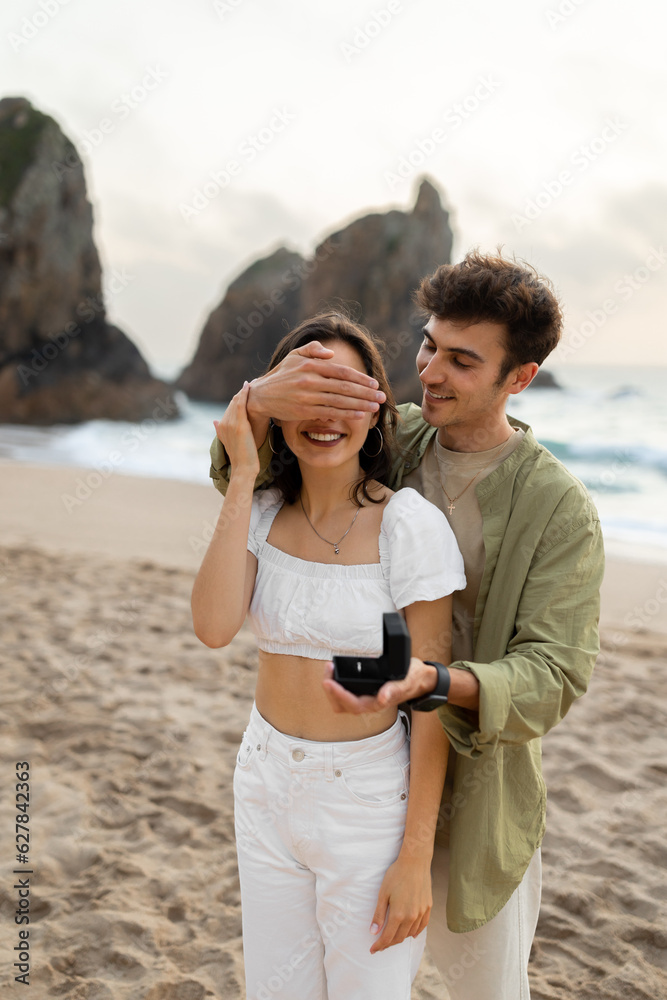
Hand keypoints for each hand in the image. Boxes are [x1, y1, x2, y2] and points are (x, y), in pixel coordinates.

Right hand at [213, 383, 259, 478]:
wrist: (243, 469)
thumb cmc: (241, 459)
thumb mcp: (230, 443)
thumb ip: (221, 431)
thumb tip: (214, 421)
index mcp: (221, 427)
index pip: (229, 408)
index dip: (237, 398)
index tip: (246, 390)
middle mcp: (224, 423)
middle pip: (233, 403)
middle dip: (242, 393)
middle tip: (254, 383)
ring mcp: (231, 423)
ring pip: (237, 401)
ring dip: (244, 391)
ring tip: (254, 382)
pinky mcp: (239, 424)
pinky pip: (241, 404)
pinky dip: (244, 394)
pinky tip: (249, 385)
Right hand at [246, 341, 385, 424]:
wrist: (262, 396)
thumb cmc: (282, 375)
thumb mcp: (294, 355)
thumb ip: (312, 350)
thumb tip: (331, 353)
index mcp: (311, 365)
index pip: (341, 371)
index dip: (360, 378)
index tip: (374, 383)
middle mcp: (310, 379)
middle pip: (345, 387)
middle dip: (366, 393)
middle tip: (382, 397)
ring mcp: (308, 396)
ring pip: (340, 401)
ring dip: (361, 404)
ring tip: (375, 407)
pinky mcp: (305, 410)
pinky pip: (330, 413)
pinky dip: (346, 414)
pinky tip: (359, 415)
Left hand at [322, 658, 437, 714]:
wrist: (419, 679)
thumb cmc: (412, 679)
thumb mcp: (406, 680)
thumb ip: (395, 689)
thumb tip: (383, 698)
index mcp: (378, 703)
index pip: (353, 704)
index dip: (339, 694)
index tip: (329, 682)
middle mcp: (369, 704)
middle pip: (342, 706)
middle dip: (330, 690)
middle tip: (328, 669)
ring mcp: (365, 699)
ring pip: (341, 702)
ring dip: (332, 688)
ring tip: (330, 668)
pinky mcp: (363, 692)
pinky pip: (345, 693)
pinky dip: (337, 683)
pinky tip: (336, 671)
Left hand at [370, 856, 431, 952]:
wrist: (415, 862)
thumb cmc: (396, 875)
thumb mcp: (383, 893)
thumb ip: (379, 914)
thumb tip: (373, 932)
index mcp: (399, 914)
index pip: (387, 937)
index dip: (379, 945)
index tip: (372, 950)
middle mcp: (411, 917)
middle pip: (399, 938)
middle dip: (388, 944)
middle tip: (380, 945)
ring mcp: (421, 912)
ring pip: (410, 933)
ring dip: (401, 938)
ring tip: (392, 938)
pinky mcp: (428, 907)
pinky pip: (422, 926)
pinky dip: (415, 932)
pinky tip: (411, 934)